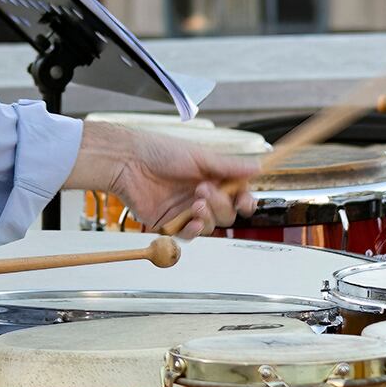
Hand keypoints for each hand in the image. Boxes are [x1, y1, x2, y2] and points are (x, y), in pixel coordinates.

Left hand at [67, 123, 259, 238]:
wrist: (128, 163)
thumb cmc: (159, 152)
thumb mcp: (200, 156)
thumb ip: (229, 167)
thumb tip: (257, 167)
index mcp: (211, 177)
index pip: (237, 195)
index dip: (245, 201)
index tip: (245, 201)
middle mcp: (200, 195)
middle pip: (227, 213)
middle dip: (221, 204)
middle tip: (204, 190)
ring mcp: (186, 210)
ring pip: (211, 225)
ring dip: (208, 216)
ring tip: (195, 202)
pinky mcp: (170, 223)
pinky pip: (190, 234)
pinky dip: (195, 230)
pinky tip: (192, 220)